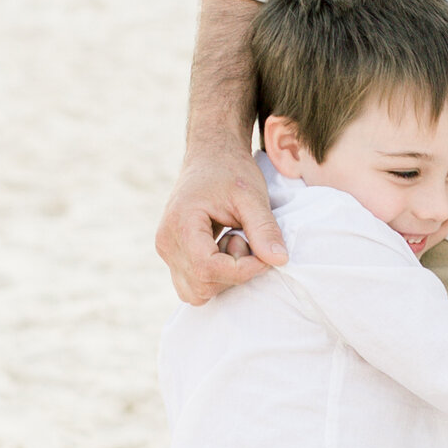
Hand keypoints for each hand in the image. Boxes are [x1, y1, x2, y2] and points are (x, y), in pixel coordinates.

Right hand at [157, 146, 284, 305]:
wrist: (211, 156)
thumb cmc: (230, 171)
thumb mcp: (252, 196)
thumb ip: (264, 229)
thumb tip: (280, 261)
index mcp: (180, 225)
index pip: (208, 269)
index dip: (243, 269)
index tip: (264, 253)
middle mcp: (166, 243)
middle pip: (202, 286)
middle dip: (233, 272)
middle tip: (245, 239)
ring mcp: (167, 251)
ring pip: (196, 292)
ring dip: (223, 276)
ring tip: (232, 241)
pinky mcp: (174, 255)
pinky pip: (194, 283)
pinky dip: (216, 274)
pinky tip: (224, 246)